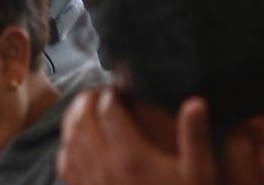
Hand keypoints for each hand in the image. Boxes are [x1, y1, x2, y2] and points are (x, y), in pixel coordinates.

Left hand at [57, 88, 216, 184]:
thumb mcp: (198, 173)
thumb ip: (195, 137)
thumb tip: (195, 102)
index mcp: (132, 157)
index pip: (109, 109)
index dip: (113, 92)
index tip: (122, 88)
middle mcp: (106, 167)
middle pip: (82, 119)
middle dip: (88, 98)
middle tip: (101, 92)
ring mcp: (92, 183)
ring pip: (69, 138)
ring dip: (74, 117)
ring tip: (87, 108)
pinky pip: (65, 164)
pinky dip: (67, 144)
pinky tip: (77, 139)